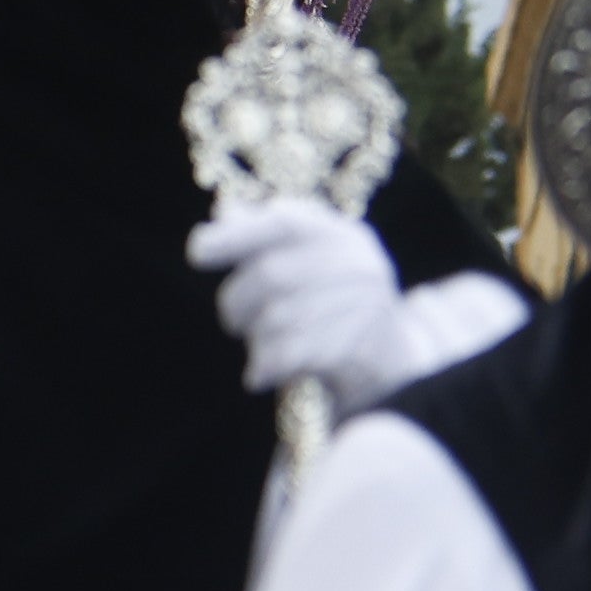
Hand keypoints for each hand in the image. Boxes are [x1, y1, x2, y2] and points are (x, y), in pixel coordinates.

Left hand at [189, 195, 402, 400]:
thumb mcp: (312, 260)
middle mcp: (358, 264)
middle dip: (238, 300)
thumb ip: (268, 235)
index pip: (284, 223)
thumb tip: (224, 215)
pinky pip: (293, 355)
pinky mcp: (361, 350)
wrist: (393, 364)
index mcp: (343, 234)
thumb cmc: (337, 303)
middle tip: (231, 318)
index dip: (236, 236)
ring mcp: (364, 307)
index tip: (196, 252)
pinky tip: (257, 375)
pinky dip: (265, 365)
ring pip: (279, 318)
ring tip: (257, 344)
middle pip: (273, 274)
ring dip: (254, 336)